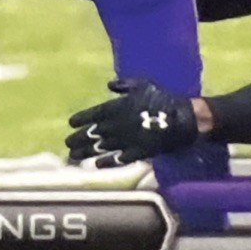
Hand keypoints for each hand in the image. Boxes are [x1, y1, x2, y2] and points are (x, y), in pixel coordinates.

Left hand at [66, 79, 199, 166]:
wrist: (183, 118)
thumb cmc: (163, 98)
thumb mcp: (143, 85)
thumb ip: (124, 85)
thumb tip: (110, 84)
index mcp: (119, 107)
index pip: (94, 114)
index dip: (81, 118)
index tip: (70, 123)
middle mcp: (119, 124)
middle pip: (93, 133)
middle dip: (79, 138)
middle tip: (67, 143)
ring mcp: (127, 140)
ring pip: (101, 147)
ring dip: (86, 152)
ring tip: (74, 156)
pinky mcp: (138, 152)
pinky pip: (119, 159)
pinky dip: (107, 162)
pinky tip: (97, 165)